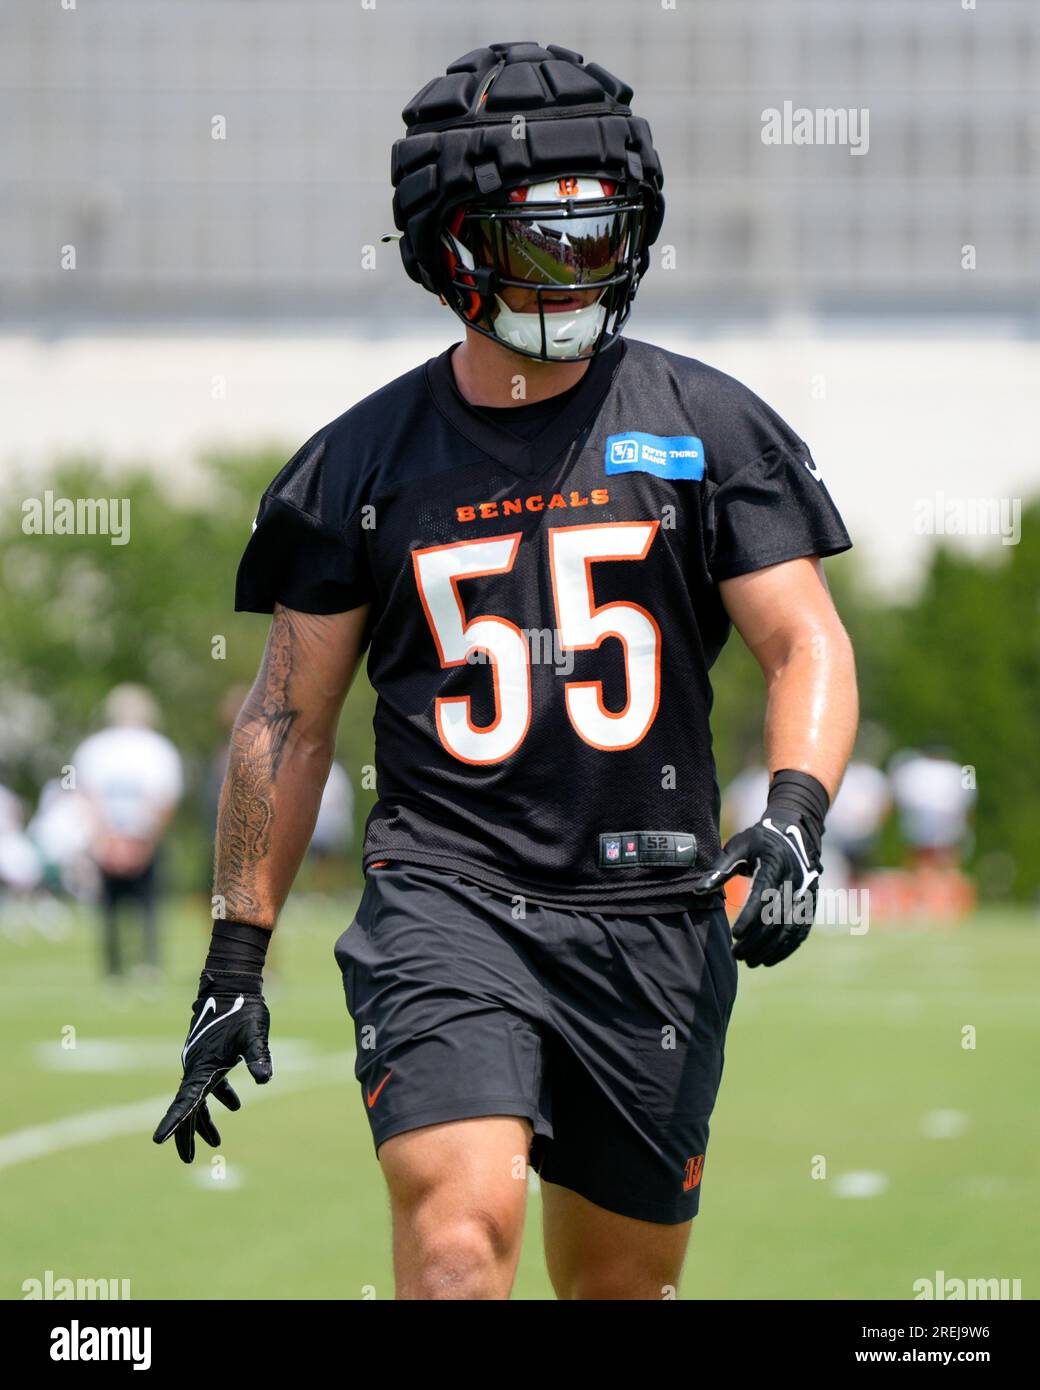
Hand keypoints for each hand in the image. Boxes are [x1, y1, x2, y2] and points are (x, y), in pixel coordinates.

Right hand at [153, 971, 272, 1161]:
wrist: (232, 985)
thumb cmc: (243, 1009)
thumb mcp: (254, 1034)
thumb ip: (257, 1056)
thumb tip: (266, 1080)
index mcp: (202, 1066)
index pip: (184, 1101)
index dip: (173, 1122)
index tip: (158, 1141)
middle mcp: (195, 1067)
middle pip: (186, 1107)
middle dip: (186, 1134)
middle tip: (189, 1159)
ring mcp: (200, 1061)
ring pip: (196, 1098)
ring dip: (202, 1120)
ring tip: (215, 1142)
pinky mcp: (208, 1056)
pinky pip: (208, 1085)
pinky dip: (219, 1097)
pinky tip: (235, 1105)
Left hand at [691, 816, 820, 967]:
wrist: (795, 833)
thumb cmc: (759, 841)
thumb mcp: (738, 847)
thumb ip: (720, 870)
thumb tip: (699, 891)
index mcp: (775, 866)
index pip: (763, 897)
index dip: (750, 918)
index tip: (735, 934)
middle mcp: (794, 882)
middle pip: (776, 918)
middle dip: (757, 940)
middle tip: (736, 955)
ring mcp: (805, 895)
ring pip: (790, 929)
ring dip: (770, 949)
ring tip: (749, 961)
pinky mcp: (810, 905)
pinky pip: (800, 932)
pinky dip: (785, 949)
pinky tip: (768, 959)